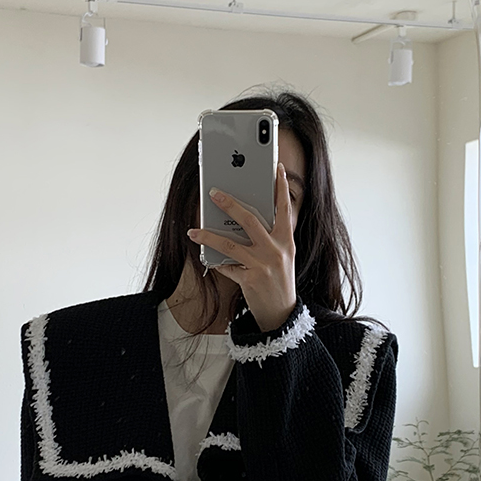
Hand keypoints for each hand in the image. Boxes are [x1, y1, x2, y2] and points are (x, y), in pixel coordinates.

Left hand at [187, 162, 296, 332]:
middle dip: (230, 204)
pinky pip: (226, 265)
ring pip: (230, 243)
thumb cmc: (278, 279)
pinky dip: (216, 260)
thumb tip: (241, 218)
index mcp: (286, 240)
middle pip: (250, 220)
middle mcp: (276, 250)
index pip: (284, 208)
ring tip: (193, 231)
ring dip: (208, 235)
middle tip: (213, 193)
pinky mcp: (250, 279)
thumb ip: (269, 236)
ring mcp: (263, 265)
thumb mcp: (282, 255)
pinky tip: (207, 256)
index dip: (281, 187)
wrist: (281, 313)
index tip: (276, 168)